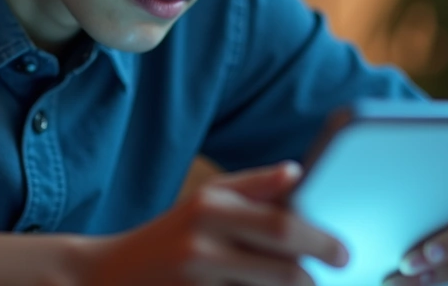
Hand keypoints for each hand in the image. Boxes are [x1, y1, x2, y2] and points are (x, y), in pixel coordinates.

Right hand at [79, 161, 348, 284]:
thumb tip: (297, 172)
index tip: (343, 252)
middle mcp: (203, 244)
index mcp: (210, 207)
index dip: (320, 239)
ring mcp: (198, 280)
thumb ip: (252, 186)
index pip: (282, 223)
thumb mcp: (203, 201)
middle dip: (315, 273)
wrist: (104, 278)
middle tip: (332, 273)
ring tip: (301, 283)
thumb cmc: (166, 238)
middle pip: (283, 265)